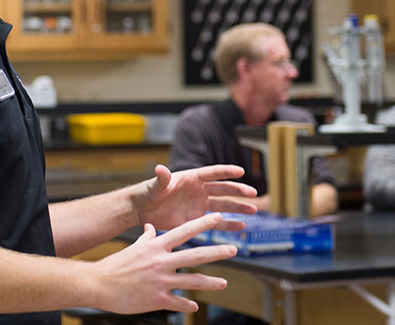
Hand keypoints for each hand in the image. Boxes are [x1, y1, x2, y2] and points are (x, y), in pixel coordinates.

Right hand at [89, 213, 236, 313]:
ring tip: (224, 283)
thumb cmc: (116, 264)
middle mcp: (161, 262)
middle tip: (233, 249)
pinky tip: (195, 307)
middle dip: (216, 252)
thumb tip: (151, 228)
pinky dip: (187, 305)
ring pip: (192, 281)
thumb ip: (146, 238)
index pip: (184, 231)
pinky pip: (178, 302)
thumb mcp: (133, 247)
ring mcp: (160, 281)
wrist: (100, 284)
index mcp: (156, 246)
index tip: (218, 218)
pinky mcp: (156, 299)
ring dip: (210, 283)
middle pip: (195, 255)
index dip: (203, 224)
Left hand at [132, 165, 256, 231]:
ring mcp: (199, 205)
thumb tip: (160, 169)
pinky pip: (215, 221)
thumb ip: (161, 179)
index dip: (226, 171)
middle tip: (253, 194)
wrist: (141, 210)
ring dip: (238, 208)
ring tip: (253, 211)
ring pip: (223, 206)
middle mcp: (198, 190)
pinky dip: (228, 224)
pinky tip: (240, 226)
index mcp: (191, 178)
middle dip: (238, 191)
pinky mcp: (196, 219)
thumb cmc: (147, 193)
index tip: (241, 171)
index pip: (212, 173)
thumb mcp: (155, 186)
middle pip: (223, 189)